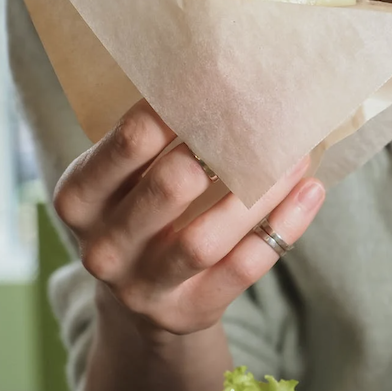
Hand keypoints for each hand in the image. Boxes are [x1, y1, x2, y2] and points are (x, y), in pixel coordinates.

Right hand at [52, 99, 324, 336]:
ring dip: (260, 193)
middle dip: (221, 149)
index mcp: (81, 197)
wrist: (140, 306)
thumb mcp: (128, 182)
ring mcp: (143, 286)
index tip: (225, 79)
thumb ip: (160, 143)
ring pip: (206, 238)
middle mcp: (104, 246)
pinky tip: (310, 193)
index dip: (179, 107)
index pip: (129, 142)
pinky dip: (283, 229)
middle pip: (169, 187)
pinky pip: (243, 269)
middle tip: (267, 117)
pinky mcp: (189, 312)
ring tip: (299, 155)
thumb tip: (233, 78)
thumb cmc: (144, 218)